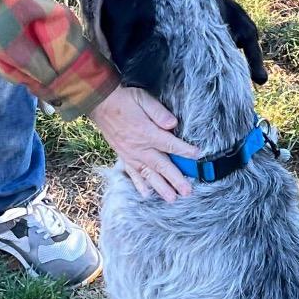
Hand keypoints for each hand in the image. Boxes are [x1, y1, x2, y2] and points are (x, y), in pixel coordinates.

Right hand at [89, 86, 199, 201]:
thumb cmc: (125, 100)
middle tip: (187, 192)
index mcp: (147, 133)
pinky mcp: (124, 157)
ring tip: (172, 199)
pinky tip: (147, 194)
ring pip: (149, 175)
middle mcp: (140, 148)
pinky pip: (132, 174)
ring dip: (161, 188)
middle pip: (162, 166)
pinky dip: (140, 185)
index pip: (170, 144)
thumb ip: (159, 112)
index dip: (185, 151)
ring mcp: (131, 155)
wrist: (101, 104)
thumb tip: (173, 123)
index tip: (198, 156)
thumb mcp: (143, 99)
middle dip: (176, 179)